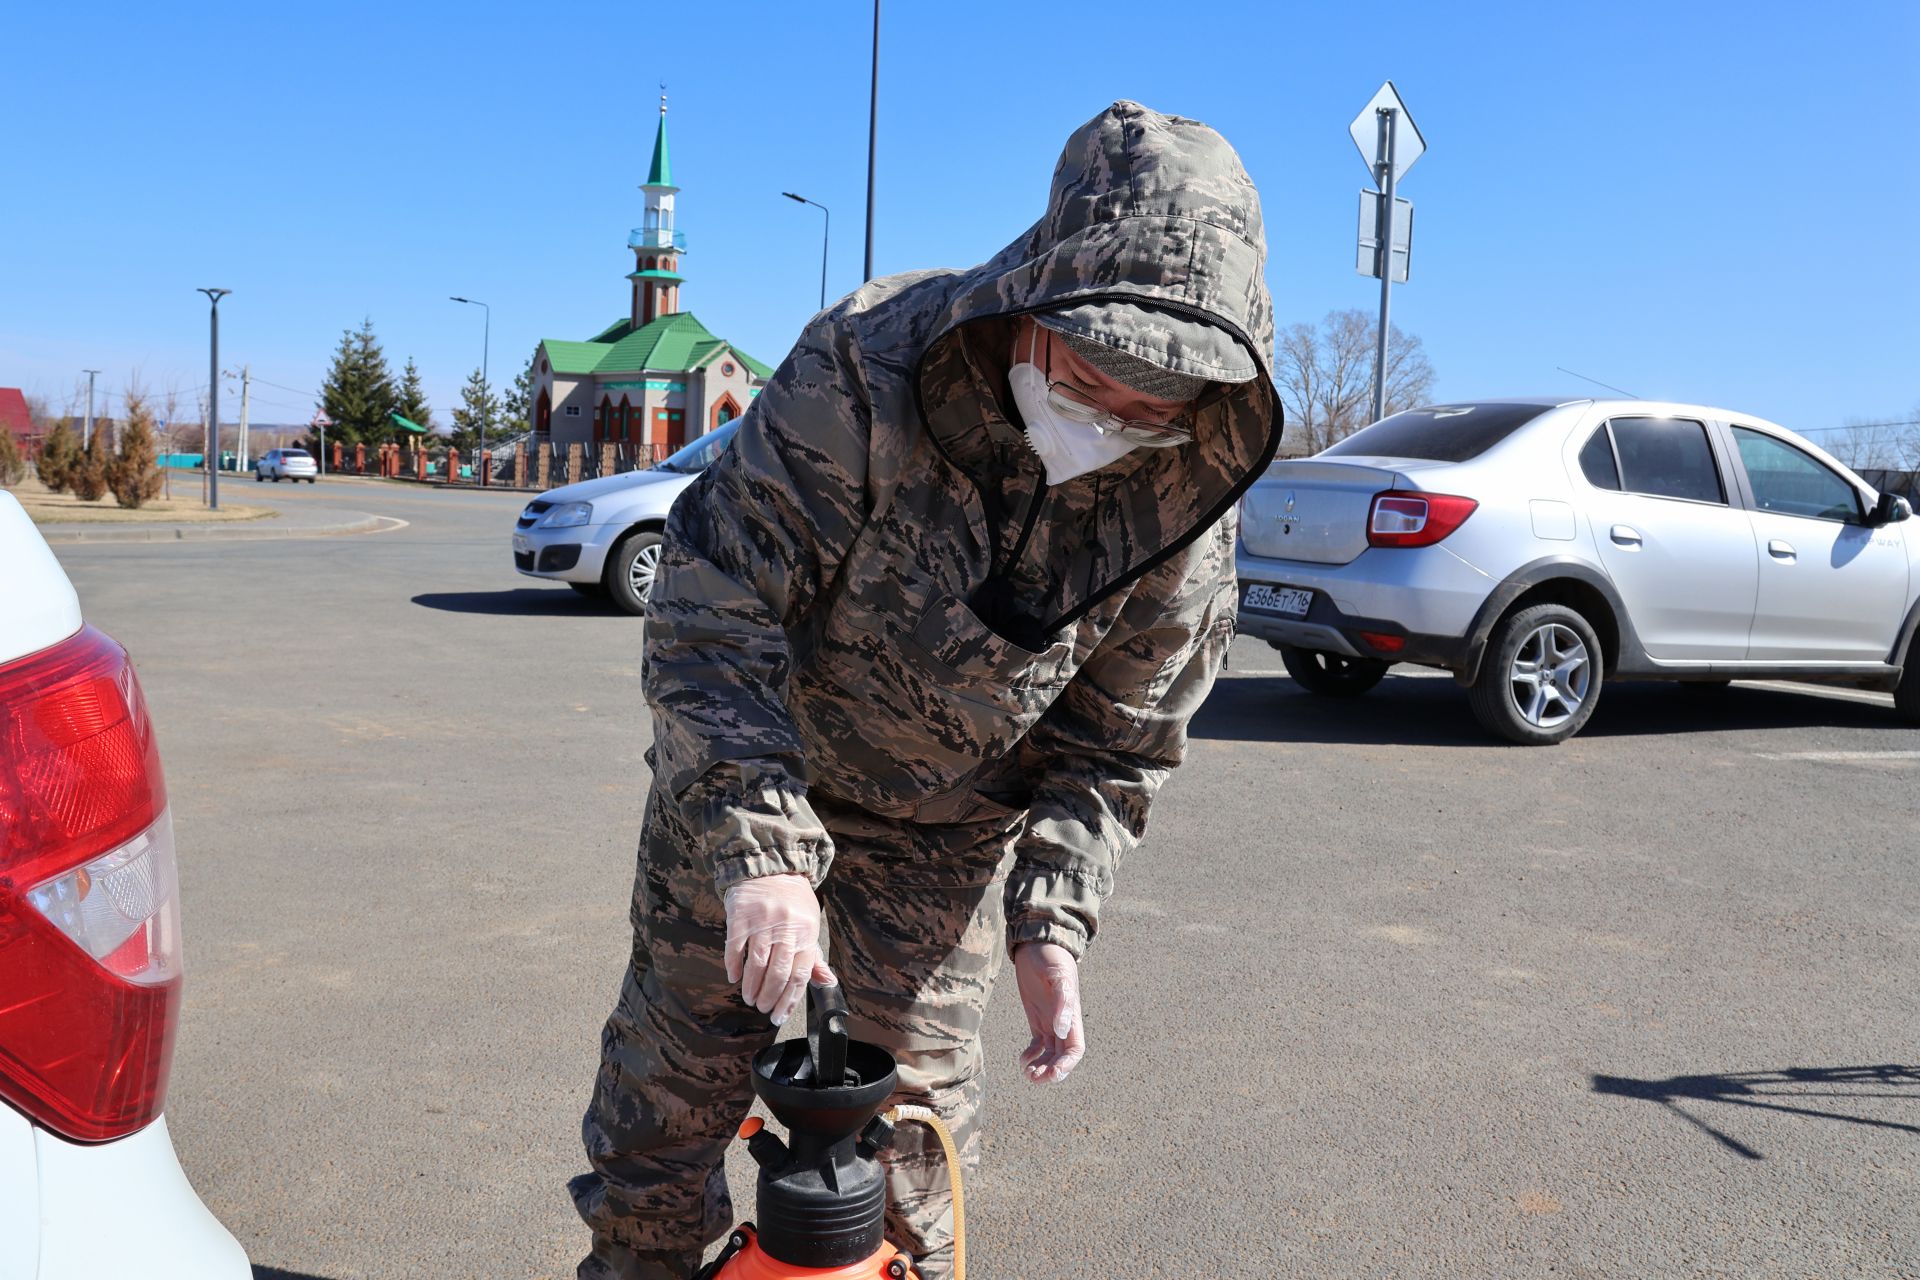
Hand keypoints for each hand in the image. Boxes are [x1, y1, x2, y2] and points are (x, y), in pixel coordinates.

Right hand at [723, 873, 834, 1025]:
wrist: (770, 866)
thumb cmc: (792, 901)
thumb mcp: (809, 924)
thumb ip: (814, 956)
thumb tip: (828, 983)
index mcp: (806, 933)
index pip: (799, 975)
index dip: (789, 1000)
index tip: (779, 1016)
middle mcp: (785, 928)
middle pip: (777, 973)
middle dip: (769, 997)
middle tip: (762, 1008)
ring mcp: (762, 922)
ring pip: (756, 963)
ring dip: (751, 986)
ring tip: (749, 998)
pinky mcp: (740, 915)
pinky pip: (735, 947)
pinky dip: (733, 966)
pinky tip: (733, 977)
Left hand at [1013, 942, 1084, 1083]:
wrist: (1037, 943)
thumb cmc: (1050, 957)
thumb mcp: (1057, 976)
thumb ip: (1062, 1002)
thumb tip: (1062, 1031)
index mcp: (1072, 1015)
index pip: (1076, 1049)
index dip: (1066, 1065)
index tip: (1051, 1072)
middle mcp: (1063, 1022)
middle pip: (1063, 1057)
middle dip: (1052, 1072)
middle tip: (1034, 1078)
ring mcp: (1050, 1021)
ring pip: (1050, 1054)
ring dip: (1041, 1068)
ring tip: (1027, 1073)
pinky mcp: (1037, 1018)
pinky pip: (1038, 1045)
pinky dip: (1032, 1056)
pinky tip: (1022, 1059)